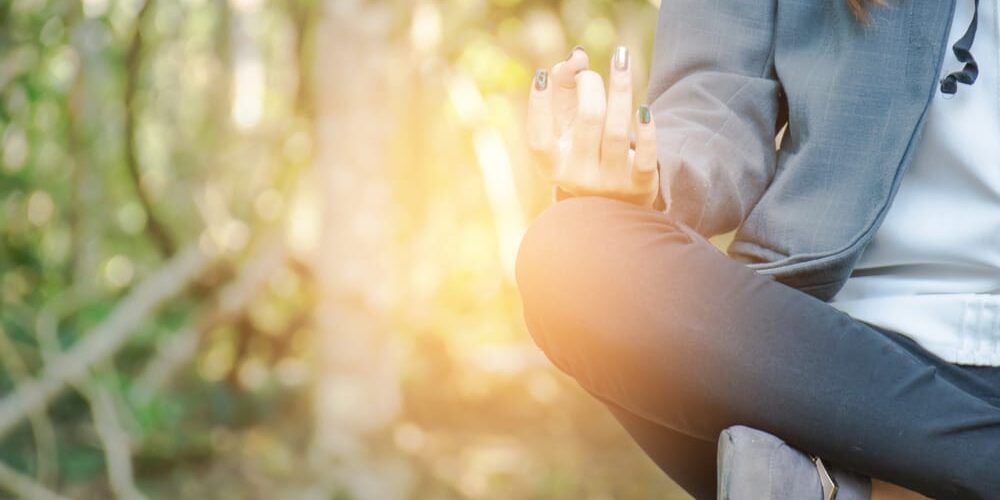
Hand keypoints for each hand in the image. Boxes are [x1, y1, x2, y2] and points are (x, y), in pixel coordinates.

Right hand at [527, 46, 658, 207]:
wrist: (617, 202)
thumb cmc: (586, 150)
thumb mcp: (568, 124)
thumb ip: (565, 87)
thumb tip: (577, 57)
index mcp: (554, 166)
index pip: (539, 140)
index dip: (538, 108)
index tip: (542, 76)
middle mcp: (578, 177)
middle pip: (588, 120)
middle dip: (590, 84)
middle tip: (589, 72)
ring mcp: (610, 183)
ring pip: (617, 131)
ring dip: (620, 88)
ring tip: (621, 59)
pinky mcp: (639, 186)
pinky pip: (645, 155)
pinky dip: (646, 131)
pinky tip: (644, 109)